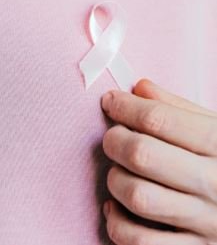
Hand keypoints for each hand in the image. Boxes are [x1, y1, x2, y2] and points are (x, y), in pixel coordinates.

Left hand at [101, 78, 216, 244]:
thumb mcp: (215, 126)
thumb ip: (177, 107)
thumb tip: (139, 87)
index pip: (158, 119)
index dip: (125, 106)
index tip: (110, 101)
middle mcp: (213, 182)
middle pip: (142, 155)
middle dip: (115, 140)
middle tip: (113, 136)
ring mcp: (205, 220)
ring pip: (138, 196)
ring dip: (116, 179)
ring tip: (118, 171)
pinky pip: (140, 242)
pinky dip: (118, 224)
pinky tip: (116, 207)